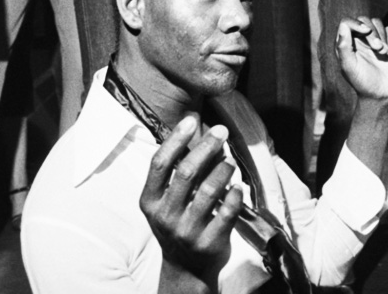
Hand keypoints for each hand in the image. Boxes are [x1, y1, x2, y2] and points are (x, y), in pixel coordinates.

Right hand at [140, 115, 241, 289]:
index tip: (191, 119)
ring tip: (229, 160)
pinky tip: (238, 184)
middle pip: (186, 172)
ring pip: (209, 190)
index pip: (160, 164)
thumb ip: (178, 168)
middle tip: (221, 131)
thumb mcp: (166, 200)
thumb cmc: (177, 222)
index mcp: (150, 201)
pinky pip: (227, 211)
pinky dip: (235, 194)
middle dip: (206, 147)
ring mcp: (187, 231)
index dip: (175, 139)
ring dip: (223, 168)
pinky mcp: (210, 242)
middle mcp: (165, 216)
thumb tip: (198, 127)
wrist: (186, 267)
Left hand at [336, 17, 387, 101]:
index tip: (366, 31)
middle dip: (372, 32)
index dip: (356, 23)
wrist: (381, 94)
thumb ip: (344, 47)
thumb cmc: (361, 82)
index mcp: (346, 43)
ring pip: (378, 23)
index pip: (347, 23)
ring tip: (384, 52)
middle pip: (364, 20)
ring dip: (382, 35)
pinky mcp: (387, 43)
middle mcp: (359, 39)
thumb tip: (343, 26)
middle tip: (377, 49)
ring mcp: (374, 40)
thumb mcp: (349, 66)